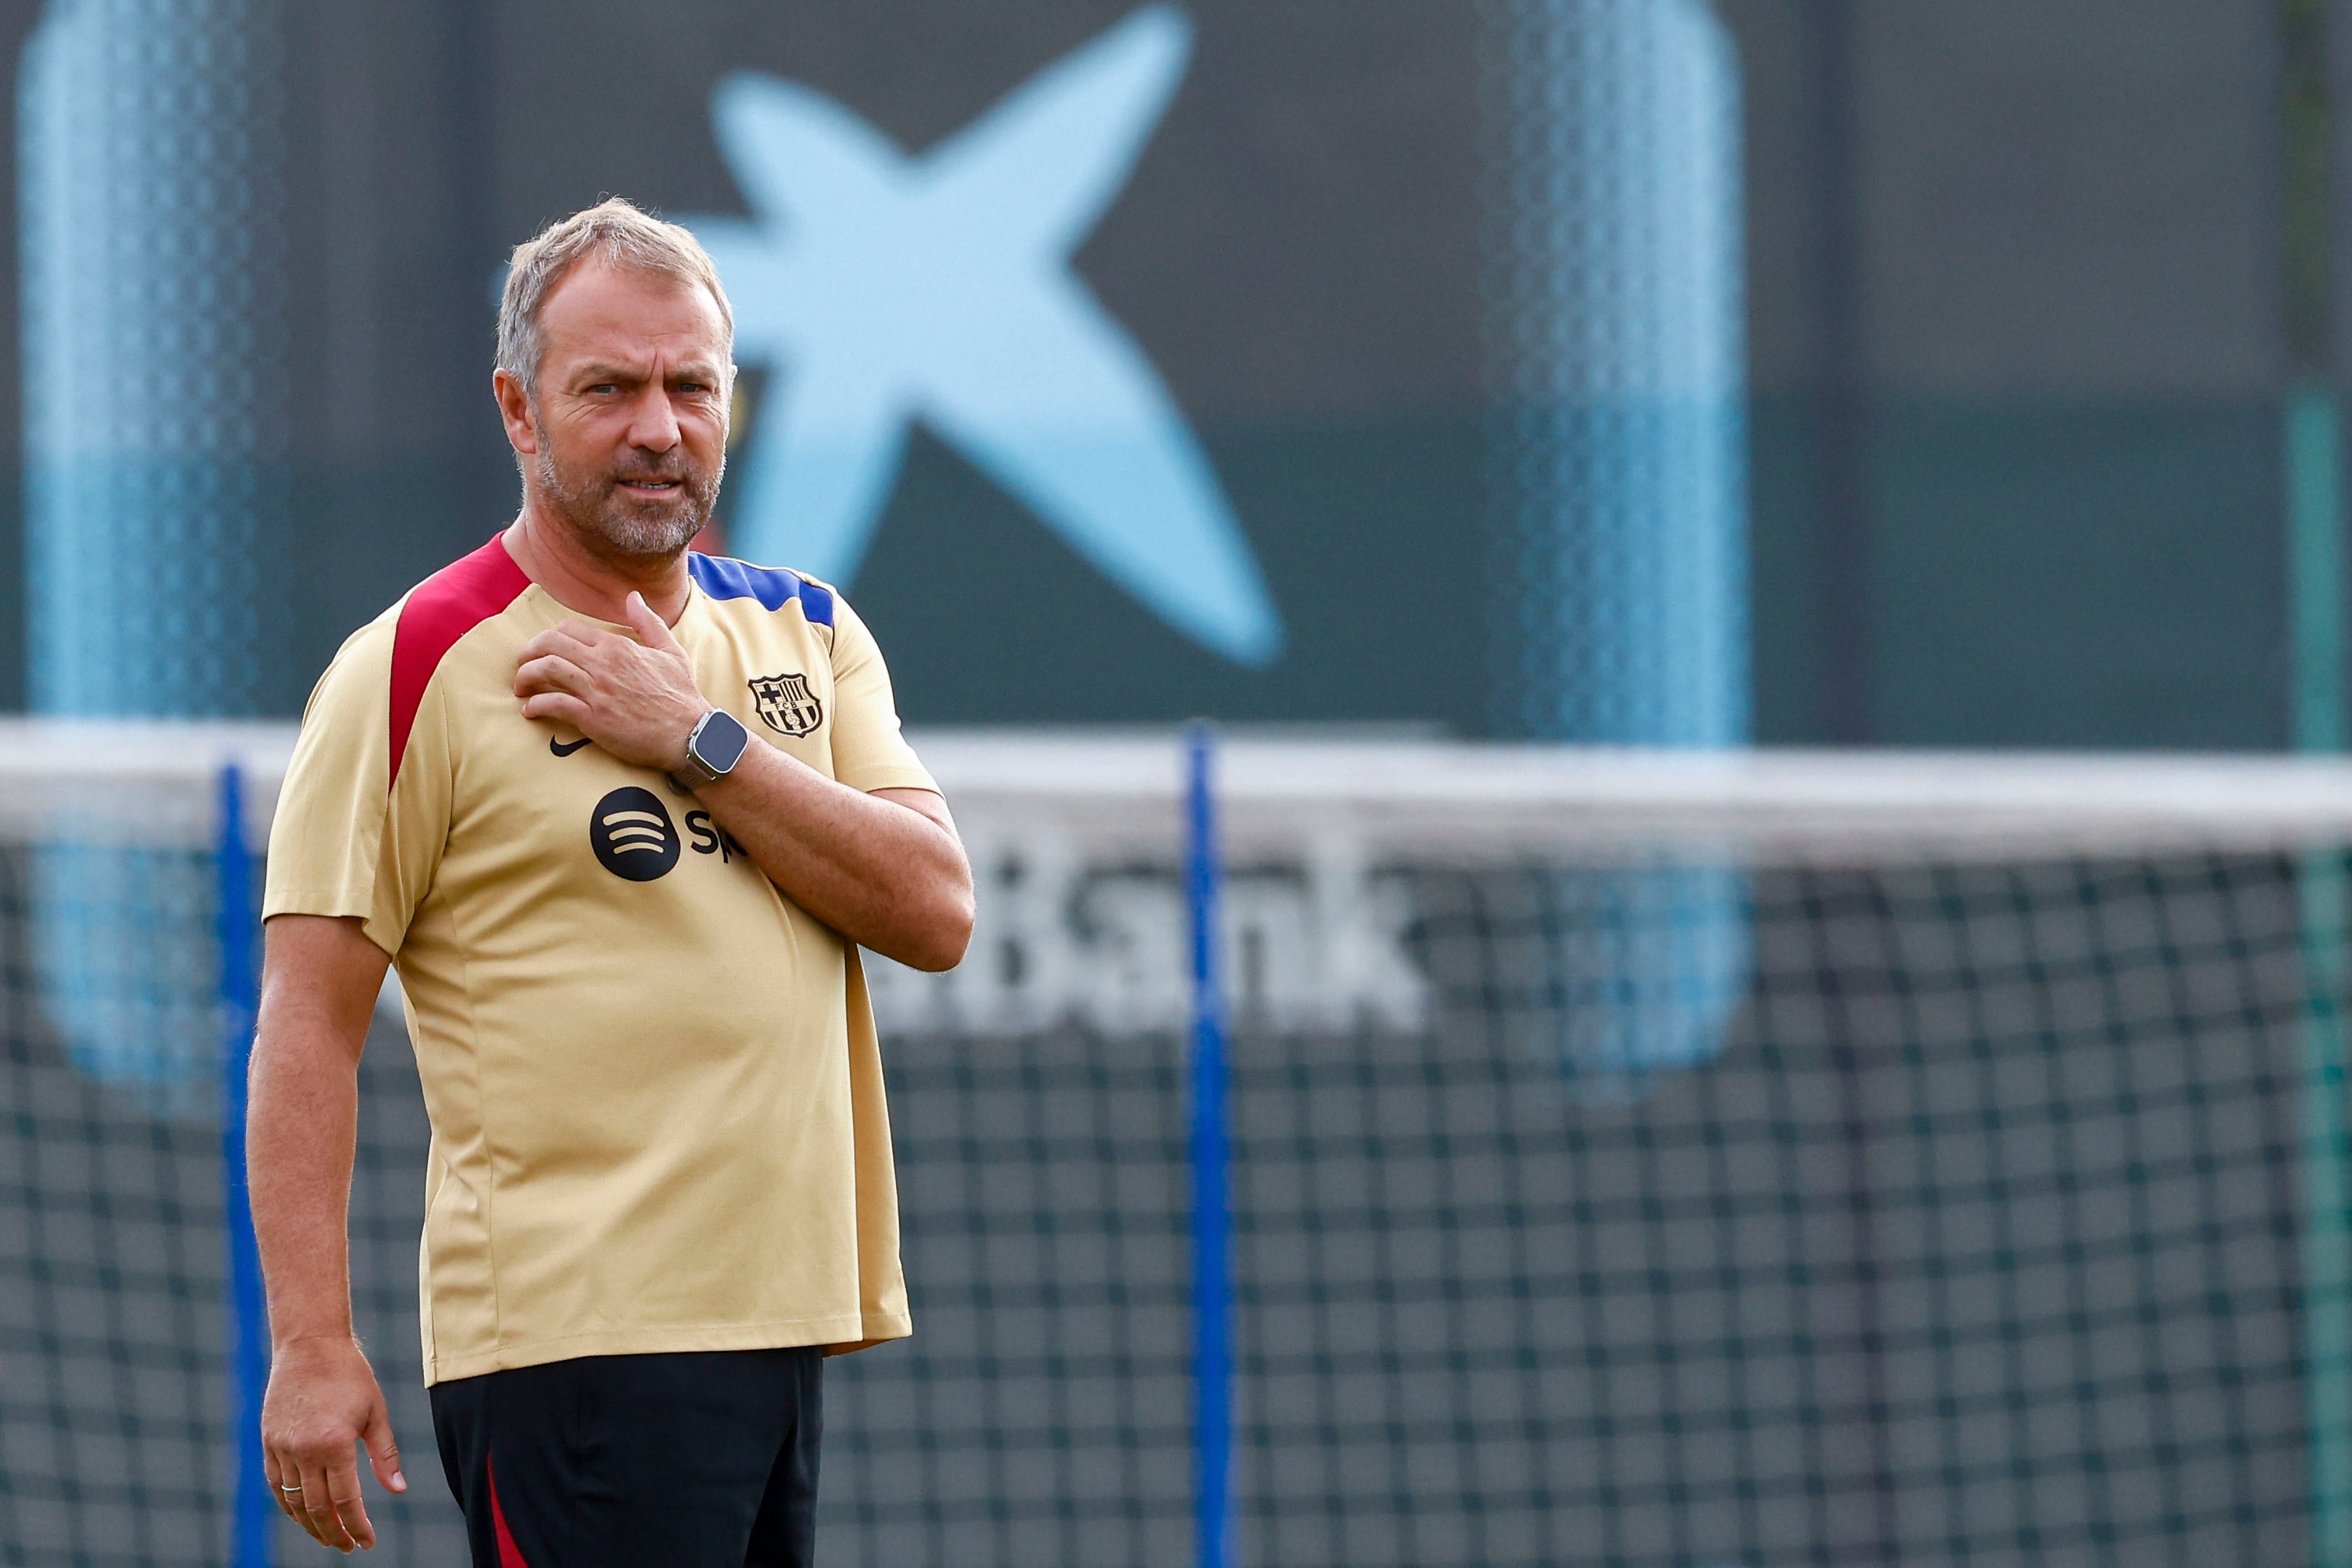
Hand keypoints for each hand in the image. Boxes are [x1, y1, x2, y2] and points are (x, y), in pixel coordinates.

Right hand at [261, 1336, 405, 1551]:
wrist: (309, 1345)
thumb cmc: (350, 1375)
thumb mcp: (375, 1412)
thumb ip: (385, 1454)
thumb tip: (398, 1490)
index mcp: (335, 1444)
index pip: (346, 1500)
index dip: (357, 1525)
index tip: (367, 1542)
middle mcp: (304, 1451)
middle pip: (318, 1508)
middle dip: (334, 1533)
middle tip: (348, 1547)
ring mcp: (281, 1447)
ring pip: (293, 1501)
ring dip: (310, 1525)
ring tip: (328, 1537)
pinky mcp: (267, 1442)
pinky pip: (275, 1484)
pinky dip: (288, 1505)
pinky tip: (302, 1515)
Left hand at [513, 592, 706, 771]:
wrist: (690, 734)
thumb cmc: (681, 695)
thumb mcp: (670, 651)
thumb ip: (648, 623)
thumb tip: (633, 597)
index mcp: (617, 645)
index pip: (568, 629)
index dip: (550, 637)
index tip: (545, 650)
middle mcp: (602, 663)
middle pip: (549, 644)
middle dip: (528, 653)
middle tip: (523, 665)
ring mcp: (596, 690)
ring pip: (545, 670)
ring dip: (525, 677)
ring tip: (521, 687)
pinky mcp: (592, 717)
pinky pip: (552, 704)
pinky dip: (535, 706)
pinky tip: (530, 711)